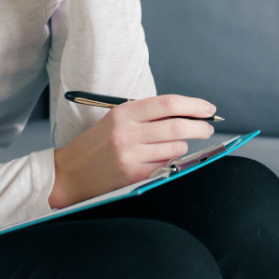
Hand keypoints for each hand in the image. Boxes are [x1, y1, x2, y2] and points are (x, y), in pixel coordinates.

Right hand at [48, 94, 214, 207]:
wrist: (69, 172)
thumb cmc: (97, 144)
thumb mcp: (118, 120)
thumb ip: (148, 116)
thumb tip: (188, 114)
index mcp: (124, 112)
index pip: (168, 104)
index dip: (193, 105)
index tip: (208, 109)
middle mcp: (127, 132)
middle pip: (177, 127)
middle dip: (199, 127)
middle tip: (208, 128)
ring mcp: (131, 155)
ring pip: (175, 148)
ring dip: (183, 146)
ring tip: (175, 146)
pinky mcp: (133, 175)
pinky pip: (165, 165)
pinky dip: (170, 161)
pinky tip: (162, 159)